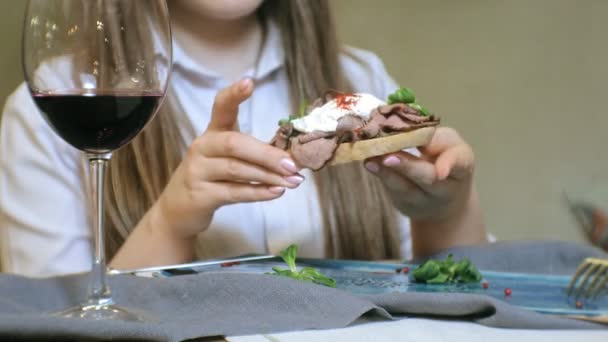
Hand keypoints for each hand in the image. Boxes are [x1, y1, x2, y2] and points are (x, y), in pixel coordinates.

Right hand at [152, 79, 302, 238]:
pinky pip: (233, 192)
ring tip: (293, 182)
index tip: (249, 82)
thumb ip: (253, 154)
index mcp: (212, 133)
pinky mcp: (200, 195)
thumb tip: (292, 158)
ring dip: (269, 176)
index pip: (221, 107)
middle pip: (235, 143)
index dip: (234, 94)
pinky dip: (258, 192)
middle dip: (267, 154)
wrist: (178, 212)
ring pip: (236, 169)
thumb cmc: (211, 180)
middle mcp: (202, 147)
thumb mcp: (227, 160)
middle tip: (293, 165)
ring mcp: (198, 171)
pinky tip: (276, 192)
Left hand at [363, 127, 474, 222]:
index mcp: (462, 165)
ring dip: (387, 173)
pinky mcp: (405, 205)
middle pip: (427, 178)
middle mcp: (445, 187)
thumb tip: (404, 128)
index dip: (450, 164)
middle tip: (389, 157)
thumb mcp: (448, 144)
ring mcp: (423, 200)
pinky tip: (369, 164)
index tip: (440, 171)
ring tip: (371, 161)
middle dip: (408, 167)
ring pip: (405, 188)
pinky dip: (380, 176)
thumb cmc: (446, 159)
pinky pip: (392, 191)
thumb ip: (433, 137)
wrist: (444, 198)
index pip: (460, 163)